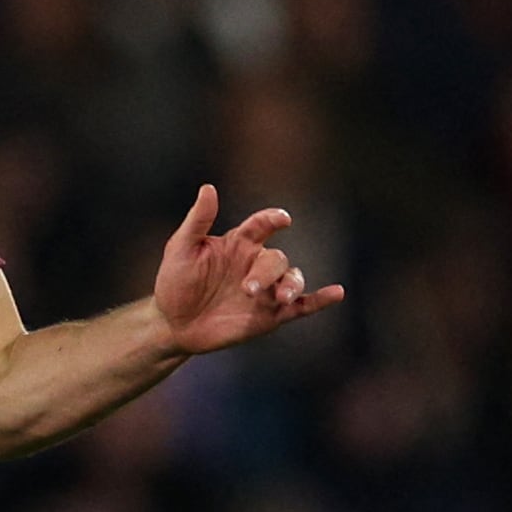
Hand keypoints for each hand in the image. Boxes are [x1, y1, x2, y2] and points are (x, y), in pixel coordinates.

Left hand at [149, 185, 344, 355]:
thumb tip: (208, 187)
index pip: (262, 224)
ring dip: (291, 286)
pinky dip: (321, 300)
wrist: (174, 323)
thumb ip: (198, 221)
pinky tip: (337, 293)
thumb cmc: (175, 282)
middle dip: (266, 272)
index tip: (282, 219)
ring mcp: (266, 289)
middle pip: (277, 259)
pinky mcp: (271, 315)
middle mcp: (257, 263)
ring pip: (293, 279)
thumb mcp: (181, 249)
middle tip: (246, 289)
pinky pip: (302, 305)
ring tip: (281, 297)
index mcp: (239, 243)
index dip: (273, 219)